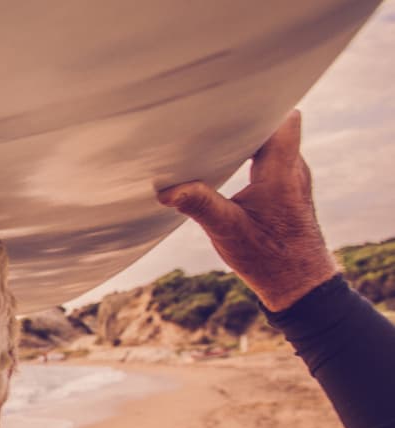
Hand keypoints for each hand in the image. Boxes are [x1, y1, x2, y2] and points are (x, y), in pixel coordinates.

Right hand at [157, 110, 337, 311]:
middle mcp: (293, 169)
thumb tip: (165, 190)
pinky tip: (226, 160)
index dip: (261, 106)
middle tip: (211, 118)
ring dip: (248, 136)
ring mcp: (293, 177)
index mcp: (281, 173)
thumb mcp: (227, 232)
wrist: (299, 283)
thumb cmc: (268, 258)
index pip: (284, 120)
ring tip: (215, 136)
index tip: (230, 105)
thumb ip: (199, 205)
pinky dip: (251, 152)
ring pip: (274, 140)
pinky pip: (272, 156)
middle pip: (275, 125)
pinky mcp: (288, 188)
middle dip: (245, 118)